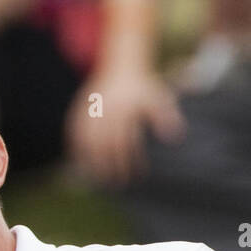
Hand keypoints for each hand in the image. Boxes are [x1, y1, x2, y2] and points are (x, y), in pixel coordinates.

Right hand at [65, 66, 184, 183]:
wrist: (121, 66)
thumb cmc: (142, 89)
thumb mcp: (158, 98)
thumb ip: (166, 117)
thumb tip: (176, 138)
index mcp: (124, 109)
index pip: (126, 142)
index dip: (132, 161)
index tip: (139, 176)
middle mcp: (105, 110)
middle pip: (105, 146)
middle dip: (111, 167)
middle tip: (118, 185)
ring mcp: (90, 111)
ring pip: (87, 142)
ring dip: (92, 163)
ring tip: (99, 181)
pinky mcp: (79, 111)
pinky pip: (74, 133)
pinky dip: (77, 150)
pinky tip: (82, 165)